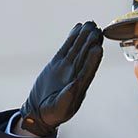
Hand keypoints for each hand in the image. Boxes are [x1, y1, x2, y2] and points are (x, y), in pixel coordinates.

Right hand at [19, 21, 102, 135]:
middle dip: (91, 43)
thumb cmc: (52, 114)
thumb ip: (67, 98)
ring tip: (90, 24)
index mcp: (80, 86)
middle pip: (85, 56)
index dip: (94, 59)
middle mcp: (76, 74)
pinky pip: (66, 48)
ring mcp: (68, 67)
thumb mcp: (59, 108)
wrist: (40, 111)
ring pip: (77, 49)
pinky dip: (72, 38)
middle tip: (96, 29)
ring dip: (84, 37)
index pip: (88, 70)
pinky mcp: (58, 63)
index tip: (98, 48)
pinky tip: (78, 27)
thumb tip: (75, 85)